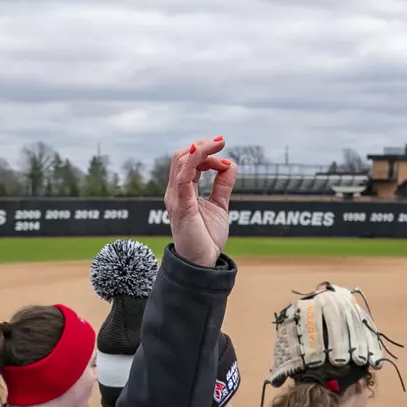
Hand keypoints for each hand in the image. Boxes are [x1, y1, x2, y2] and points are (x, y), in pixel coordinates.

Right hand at [164, 136, 235, 266]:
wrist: (202, 263)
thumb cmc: (206, 237)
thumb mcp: (220, 205)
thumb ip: (223, 185)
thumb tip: (230, 164)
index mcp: (182, 191)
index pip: (189, 161)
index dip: (206, 154)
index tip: (225, 161)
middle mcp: (175, 192)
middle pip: (182, 156)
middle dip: (202, 145)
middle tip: (221, 142)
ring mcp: (176, 198)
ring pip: (181, 161)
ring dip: (201, 149)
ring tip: (219, 144)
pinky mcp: (181, 205)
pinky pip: (183, 177)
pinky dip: (194, 161)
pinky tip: (205, 153)